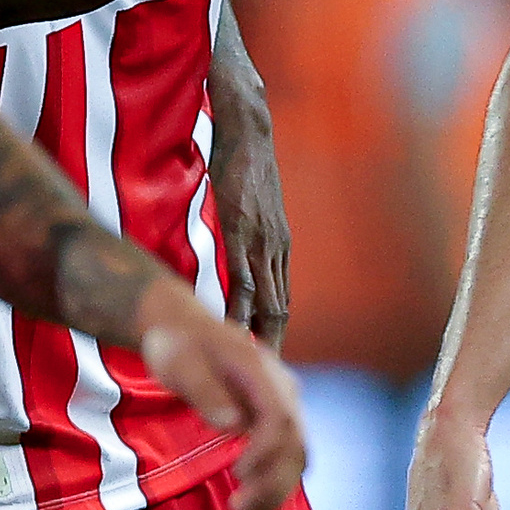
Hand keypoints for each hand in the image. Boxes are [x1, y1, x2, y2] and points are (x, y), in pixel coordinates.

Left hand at [139, 286, 305, 509]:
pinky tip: (250, 502)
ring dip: (276, 489)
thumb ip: (206, 391)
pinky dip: (273, 482)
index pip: (280, 419)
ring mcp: (282, 403)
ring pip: (296, 454)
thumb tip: (233, 425)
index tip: (238, 472)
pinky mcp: (274, 418)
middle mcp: (281, 389)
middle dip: (273, 483)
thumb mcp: (181, 362)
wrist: (184, 328)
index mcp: (261, 372)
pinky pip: (285, 454)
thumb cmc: (179, 344)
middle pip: (296, 443)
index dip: (265, 451)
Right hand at [212, 125, 291, 350]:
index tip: (265, 362)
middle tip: (260, 382)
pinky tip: (229, 332)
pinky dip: (239, 311)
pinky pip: (242, 282)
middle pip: (279, 310)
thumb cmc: (244, 161)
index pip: (280, 300)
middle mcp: (276, 249)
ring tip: (246, 370)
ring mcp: (261, 243)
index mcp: (277, 244)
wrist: (248, 127)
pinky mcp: (242, 232)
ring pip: (266, 303)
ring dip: (257, 338)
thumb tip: (235, 251)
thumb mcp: (253, 204)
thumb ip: (248, 231)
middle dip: (270, 346)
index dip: (273, 332)